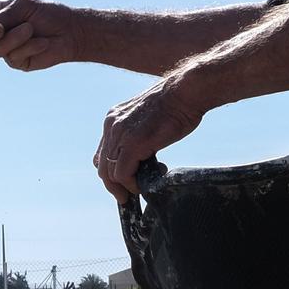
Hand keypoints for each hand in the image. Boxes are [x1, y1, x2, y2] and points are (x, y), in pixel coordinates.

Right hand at [0, 0, 84, 70]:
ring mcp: (6, 49)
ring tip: (31, 28)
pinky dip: (29, 47)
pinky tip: (42, 42)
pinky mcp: (17, 62)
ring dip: (14, 37)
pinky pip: (13, 57)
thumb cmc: (47, 14)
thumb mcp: (24, 6)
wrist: (70, 31)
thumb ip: (3, 15)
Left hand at [95, 73, 206, 202]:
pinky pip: (122, 174)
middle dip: (113, 185)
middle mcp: (112, 125)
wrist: (185, 92)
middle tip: (126, 197)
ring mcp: (120, 134)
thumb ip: (137, 134)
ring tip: (138, 191)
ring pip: (109, 173)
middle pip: (102, 166)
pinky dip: (131, 185)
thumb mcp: (147, 119)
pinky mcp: (133, 144)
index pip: (102, 153)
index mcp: (114, 119)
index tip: (123, 182)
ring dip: (123, 188)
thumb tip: (140, 155)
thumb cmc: (176, 104)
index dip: (111, 171)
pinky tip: (142, 185)